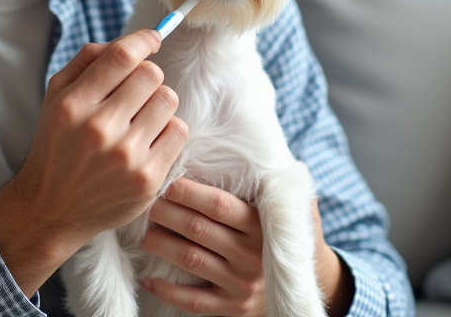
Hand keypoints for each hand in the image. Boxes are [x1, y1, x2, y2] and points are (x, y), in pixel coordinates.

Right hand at [0, 29, 188, 295]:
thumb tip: (134, 41)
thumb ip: (88, 61)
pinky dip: (167, 130)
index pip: (122, 56)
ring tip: (139, 119)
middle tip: (134, 93)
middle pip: (151, 74)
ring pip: (168, 100)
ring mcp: (126, 157)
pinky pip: (179, 131)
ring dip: (157, 103)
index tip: (153, 39)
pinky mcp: (148, 179)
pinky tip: (147, 141)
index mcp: (73, 105)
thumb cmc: (57, 145)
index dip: (144, 40)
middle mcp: (99, 129)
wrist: (52, 210)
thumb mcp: (56, 97)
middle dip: (146, 77)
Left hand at [142, 179, 355, 316]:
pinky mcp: (233, 308)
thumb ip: (281, 184)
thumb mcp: (296, 207)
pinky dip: (169, 291)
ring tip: (144, 234)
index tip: (168, 182)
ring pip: (192, 261)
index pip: (219, 205)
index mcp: (262, 226)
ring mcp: (242, 285)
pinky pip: (195, 302)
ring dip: (163, 246)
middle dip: (168, 214)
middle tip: (148, 202)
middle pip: (200, 230)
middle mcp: (252, 255)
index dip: (190, 193)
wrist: (307, 284)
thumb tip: (266, 150)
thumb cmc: (289, 235)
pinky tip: (149, 278)